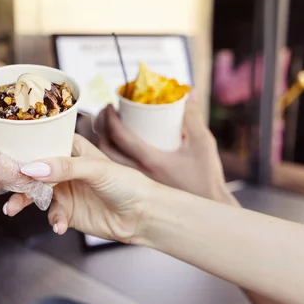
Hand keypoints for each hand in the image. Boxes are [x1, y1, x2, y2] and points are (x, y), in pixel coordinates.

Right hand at [5, 135, 157, 242]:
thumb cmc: (127, 183)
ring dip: (24, 201)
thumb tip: (33, 167)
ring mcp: (65, 190)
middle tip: (3, 186)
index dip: (22, 149)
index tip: (5, 156)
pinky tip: (59, 225)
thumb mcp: (95, 169)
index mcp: (72, 148)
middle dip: (17, 179)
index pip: (41, 143)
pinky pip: (51, 214)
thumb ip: (64, 167)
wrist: (143, 216)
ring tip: (14, 210)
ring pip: (36, 194)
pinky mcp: (68, 212)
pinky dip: (52, 220)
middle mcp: (65, 168)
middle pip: (33, 170)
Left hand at [82, 96, 231, 201]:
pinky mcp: (132, 188)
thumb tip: (188, 92)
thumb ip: (193, 118)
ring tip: (103, 126)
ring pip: (105, 160)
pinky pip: (111, 169)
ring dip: (100, 141)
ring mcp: (132, 182)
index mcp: (150, 161)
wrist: (202, 210)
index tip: (109, 106)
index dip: (110, 118)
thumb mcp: (202, 144)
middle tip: (103, 113)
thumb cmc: (204, 178)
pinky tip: (109, 146)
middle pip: (105, 148)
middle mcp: (136, 173)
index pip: (121, 136)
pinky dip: (105, 155)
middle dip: (99, 127)